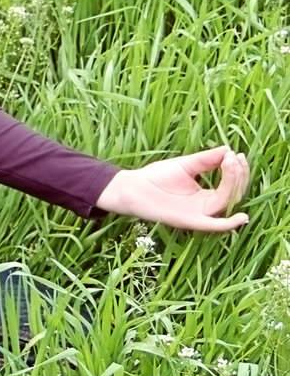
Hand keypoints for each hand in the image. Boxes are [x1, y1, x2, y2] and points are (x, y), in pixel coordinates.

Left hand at [95, 145, 251, 231]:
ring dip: (233, 185)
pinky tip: (242, 217)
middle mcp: (205, 207)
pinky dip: (229, 224)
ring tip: (231, 164)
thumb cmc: (157, 177)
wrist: (132, 187)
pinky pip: (213, 226)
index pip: (230, 185)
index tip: (238, 154)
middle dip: (238, 176)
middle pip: (232, 194)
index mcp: (206, 195)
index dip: (237, 171)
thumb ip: (206, 159)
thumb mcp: (185, 165)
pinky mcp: (189, 221)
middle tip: (236, 158)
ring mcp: (198, 215)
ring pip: (225, 203)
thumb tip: (228, 149)